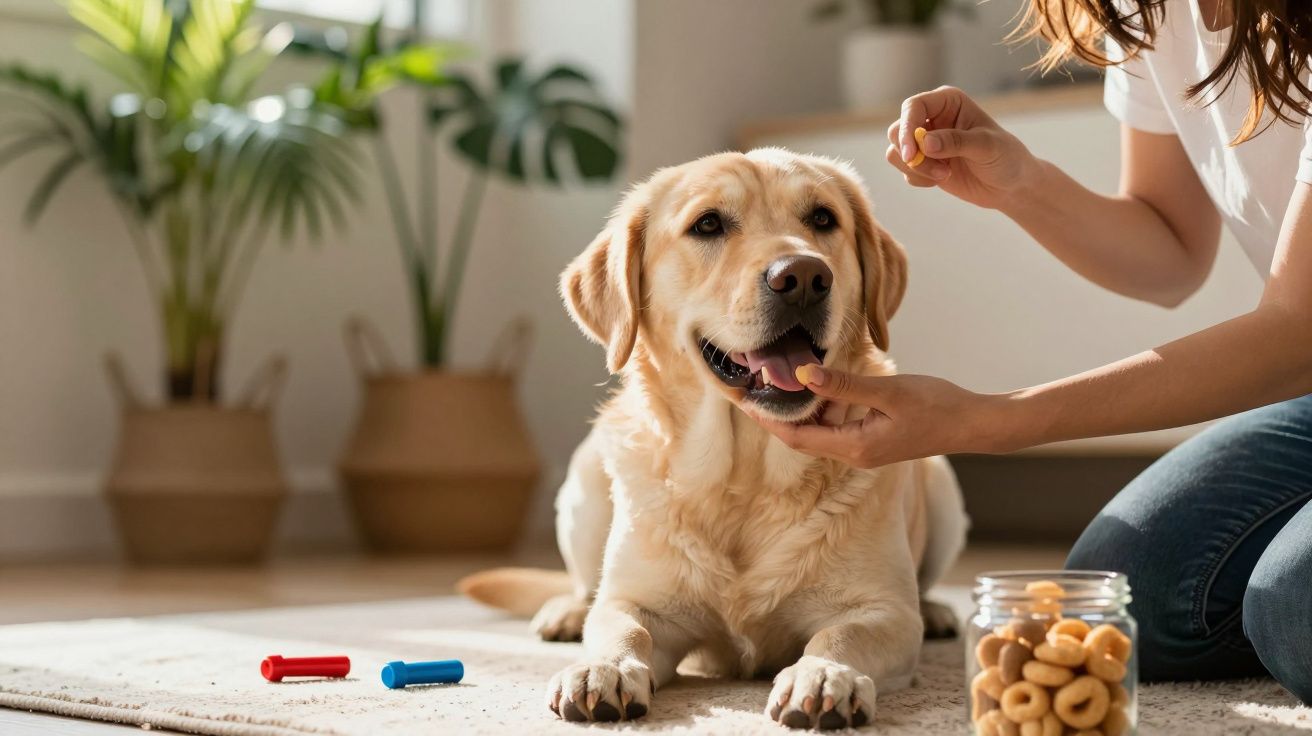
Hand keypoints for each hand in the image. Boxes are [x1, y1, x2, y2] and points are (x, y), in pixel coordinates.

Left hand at [757, 366, 1004, 467]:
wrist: (973, 423)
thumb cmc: (936, 405)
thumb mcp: (888, 391)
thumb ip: (845, 386)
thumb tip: (804, 376)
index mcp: (854, 447)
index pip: (796, 438)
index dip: (768, 419)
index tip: (744, 399)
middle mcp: (855, 454)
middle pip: (803, 437)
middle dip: (777, 413)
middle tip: (753, 386)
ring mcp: (864, 448)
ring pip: (820, 429)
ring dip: (802, 408)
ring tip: (779, 380)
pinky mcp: (874, 439)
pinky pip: (838, 425)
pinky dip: (824, 406)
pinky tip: (820, 383)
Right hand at [886, 86, 1039, 210]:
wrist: (1009, 185)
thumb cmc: (1005, 157)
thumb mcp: (987, 146)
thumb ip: (956, 142)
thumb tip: (924, 143)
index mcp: (947, 102)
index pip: (913, 107)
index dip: (907, 128)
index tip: (910, 153)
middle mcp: (932, 118)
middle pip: (897, 130)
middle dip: (911, 154)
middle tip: (936, 172)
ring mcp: (925, 141)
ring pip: (896, 152)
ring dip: (916, 169)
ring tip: (944, 175)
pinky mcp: (922, 162)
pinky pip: (905, 170)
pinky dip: (919, 179)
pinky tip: (943, 179)